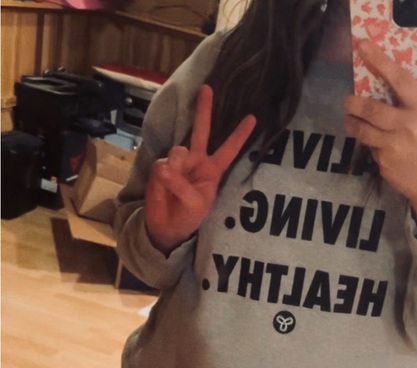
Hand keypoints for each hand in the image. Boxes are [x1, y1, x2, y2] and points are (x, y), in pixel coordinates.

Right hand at [145, 85, 255, 253]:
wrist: (166, 227)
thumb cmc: (188, 216)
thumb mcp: (194, 204)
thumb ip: (182, 185)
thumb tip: (166, 167)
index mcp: (213, 171)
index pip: (229, 150)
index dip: (239, 136)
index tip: (252, 118)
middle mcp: (196, 161)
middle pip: (201, 131)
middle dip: (204, 110)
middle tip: (207, 88)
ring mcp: (178, 162)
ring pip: (179, 151)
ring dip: (177, 166)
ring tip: (173, 185)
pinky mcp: (160, 167)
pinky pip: (162, 165)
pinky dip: (164, 177)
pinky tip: (163, 187)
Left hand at [344, 40, 416, 236]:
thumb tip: (410, 85)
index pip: (399, 79)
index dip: (379, 61)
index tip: (362, 47)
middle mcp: (406, 127)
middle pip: (370, 109)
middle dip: (353, 102)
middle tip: (347, 100)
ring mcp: (393, 148)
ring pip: (362, 131)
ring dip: (352, 123)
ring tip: (350, 120)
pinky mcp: (384, 165)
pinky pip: (372, 149)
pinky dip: (372, 145)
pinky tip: (379, 145)